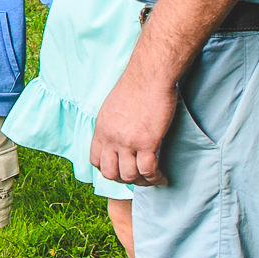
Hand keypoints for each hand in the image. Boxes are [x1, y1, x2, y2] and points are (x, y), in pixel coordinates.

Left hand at [89, 69, 181, 186]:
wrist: (150, 76)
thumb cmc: (136, 87)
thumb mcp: (112, 108)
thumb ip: (112, 126)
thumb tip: (118, 139)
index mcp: (101, 130)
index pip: (95, 161)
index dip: (108, 170)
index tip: (120, 170)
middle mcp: (110, 138)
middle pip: (110, 173)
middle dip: (124, 180)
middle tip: (138, 178)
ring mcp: (127, 142)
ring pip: (129, 175)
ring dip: (142, 182)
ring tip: (153, 178)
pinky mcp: (147, 142)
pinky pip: (148, 170)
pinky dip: (156, 178)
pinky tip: (162, 178)